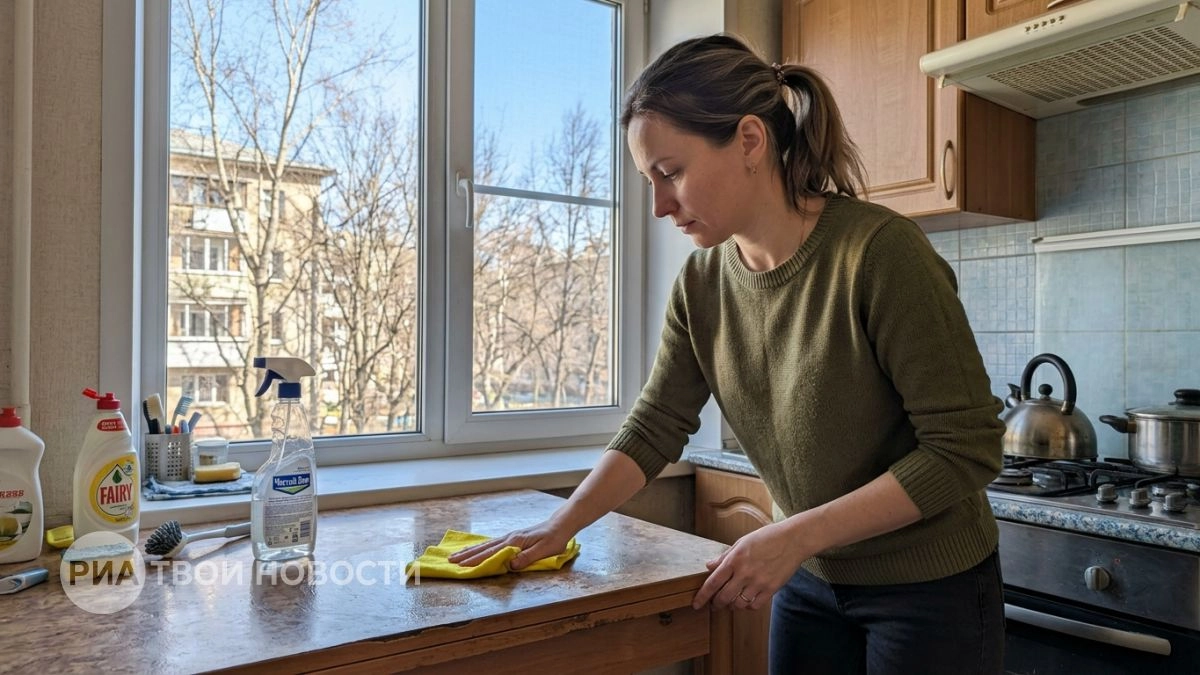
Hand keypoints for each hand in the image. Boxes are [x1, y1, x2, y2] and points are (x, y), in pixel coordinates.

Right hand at [446, 519, 572, 570]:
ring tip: (456, 555)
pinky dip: (480, 547)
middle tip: (450, 562)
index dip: (475, 561)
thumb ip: (527, 558)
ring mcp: (509, 537)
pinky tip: (475, 549)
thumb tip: (510, 565)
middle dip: (466, 556)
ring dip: (470, 551)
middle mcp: (508, 538)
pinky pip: (491, 543)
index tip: (461, 566)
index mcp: (514, 541)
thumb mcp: (545, 550)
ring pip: (485, 545)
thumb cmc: (554, 538)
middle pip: (483, 548)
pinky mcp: (512, 538)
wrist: (560, 524)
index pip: (491, 553)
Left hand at [692, 521, 809, 611]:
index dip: (702, 596)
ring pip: (738, 604)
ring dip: (732, 606)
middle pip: (723, 597)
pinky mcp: (771, 589)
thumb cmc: (766, 538)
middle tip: (714, 605)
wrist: (792, 540)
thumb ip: (725, 556)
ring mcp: (758, 582)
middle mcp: (744, 573)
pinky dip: (748, 606)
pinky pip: (754, 605)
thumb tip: (709, 566)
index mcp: (734, 559)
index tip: (696, 604)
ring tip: (731, 603)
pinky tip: (746, 601)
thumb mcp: (742, 542)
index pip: (713, 582)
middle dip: (716, 604)